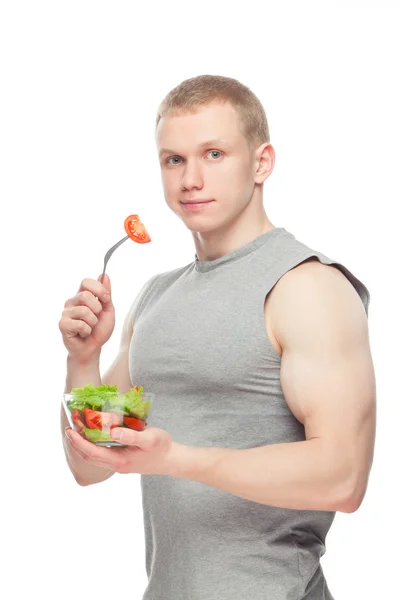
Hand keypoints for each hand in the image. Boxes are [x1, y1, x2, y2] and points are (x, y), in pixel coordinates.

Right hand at [59, 274, 114, 363]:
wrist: (93, 348)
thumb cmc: (99, 330)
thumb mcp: (108, 310)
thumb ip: (106, 294)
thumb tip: (104, 275)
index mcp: (82, 295)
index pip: (86, 282)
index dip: (98, 289)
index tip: (106, 299)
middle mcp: (72, 302)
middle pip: (85, 295)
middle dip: (97, 309)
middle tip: (96, 318)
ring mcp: (66, 312)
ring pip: (84, 311)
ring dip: (93, 322)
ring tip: (89, 328)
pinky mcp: (62, 324)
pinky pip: (80, 324)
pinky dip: (87, 331)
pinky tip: (83, 334)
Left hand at [65, 426, 183, 476]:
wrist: (172, 460)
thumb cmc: (162, 448)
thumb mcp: (149, 439)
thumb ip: (131, 436)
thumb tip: (112, 431)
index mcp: (119, 460)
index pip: (92, 452)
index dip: (79, 442)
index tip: (70, 430)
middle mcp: (116, 465)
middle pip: (89, 457)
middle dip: (77, 444)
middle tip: (70, 428)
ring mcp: (119, 464)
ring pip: (95, 457)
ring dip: (84, 446)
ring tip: (79, 431)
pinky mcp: (123, 461)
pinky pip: (103, 455)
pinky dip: (94, 446)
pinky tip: (96, 436)